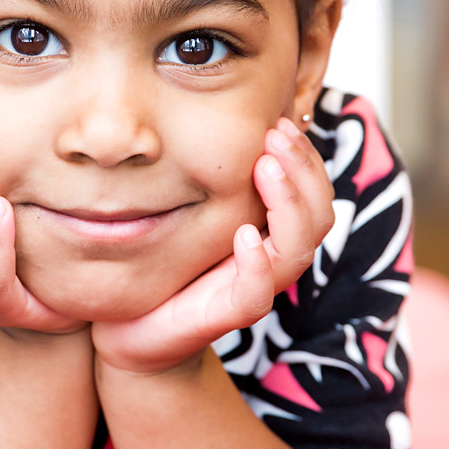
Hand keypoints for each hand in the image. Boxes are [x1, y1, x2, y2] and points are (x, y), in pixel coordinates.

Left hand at [91, 117, 334, 373]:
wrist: (130, 332)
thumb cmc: (163, 266)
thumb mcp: (188, 211)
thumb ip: (209, 179)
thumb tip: (209, 117)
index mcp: (268, 232)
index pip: (312, 193)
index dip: (305, 158)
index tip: (279, 121)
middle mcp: (269, 260)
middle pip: (318, 216)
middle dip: (303, 170)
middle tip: (275, 133)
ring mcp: (252, 289)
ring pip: (296, 251)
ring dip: (286, 204)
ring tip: (265, 167)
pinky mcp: (226, 317)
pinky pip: (256, 294)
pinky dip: (257, 264)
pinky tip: (245, 235)